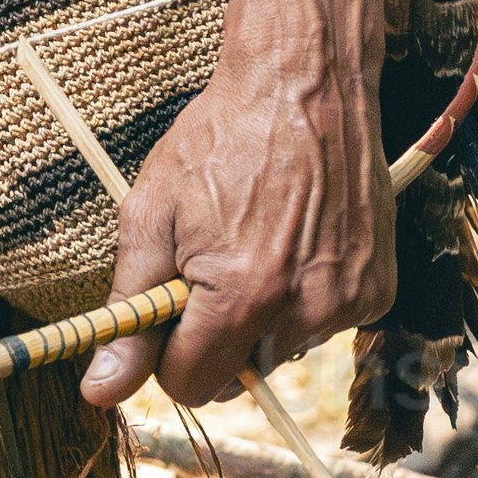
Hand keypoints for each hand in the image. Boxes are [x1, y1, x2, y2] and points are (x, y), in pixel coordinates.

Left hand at [79, 43, 388, 413]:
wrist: (306, 83)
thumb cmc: (222, 140)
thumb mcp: (152, 215)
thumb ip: (129, 313)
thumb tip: (99, 393)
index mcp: (242, 296)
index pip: (191, 386)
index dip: (168, 354)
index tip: (169, 313)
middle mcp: (304, 310)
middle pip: (239, 376)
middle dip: (218, 338)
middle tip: (214, 268)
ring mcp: (349, 301)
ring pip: (283, 350)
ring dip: (265, 318)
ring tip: (261, 243)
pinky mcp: (379, 290)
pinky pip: (326, 324)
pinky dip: (308, 298)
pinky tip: (300, 242)